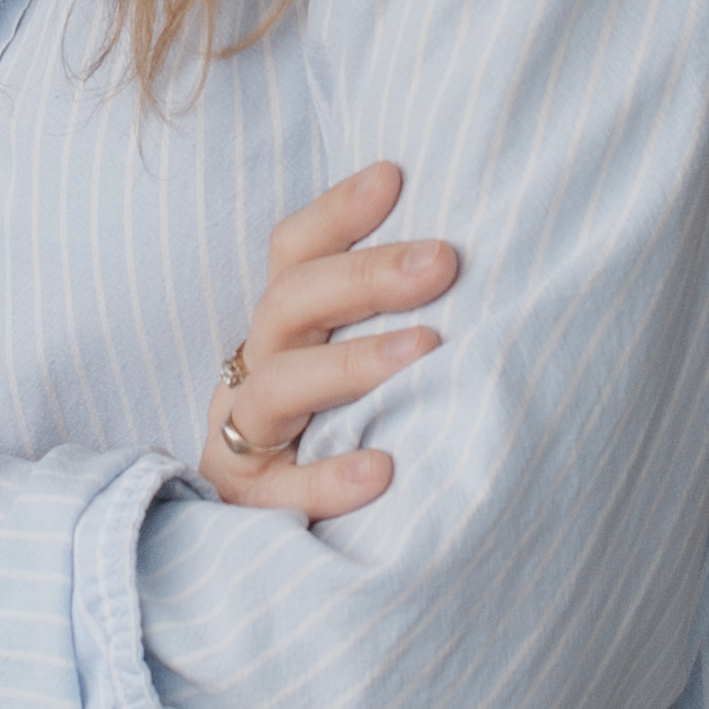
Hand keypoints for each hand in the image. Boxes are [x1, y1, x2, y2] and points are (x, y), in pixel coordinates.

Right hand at [203, 162, 455, 521]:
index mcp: (282, 326)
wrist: (274, 532)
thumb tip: (463, 249)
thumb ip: (392, 310)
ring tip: (424, 350)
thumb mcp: (355, 357)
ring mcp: (245, 436)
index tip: (393, 176)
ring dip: (350, 364)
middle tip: (442, 261)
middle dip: (365, 277)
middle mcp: (257, 369)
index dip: (336, 213)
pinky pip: (283, 489)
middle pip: (289, 305)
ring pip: (279, 387)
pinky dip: (329, 477)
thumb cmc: (340, 426)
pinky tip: (382, 468)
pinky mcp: (250, 502)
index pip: (294, 252)